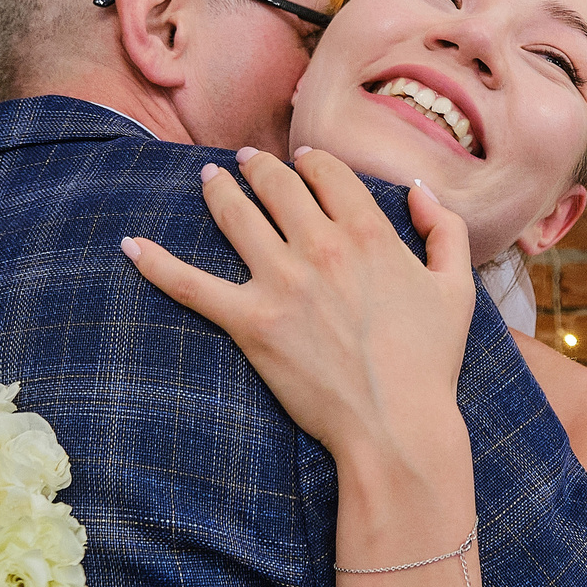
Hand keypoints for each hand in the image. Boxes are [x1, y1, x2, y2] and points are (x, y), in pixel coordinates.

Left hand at [123, 147, 474, 461]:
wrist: (396, 425)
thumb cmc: (430, 363)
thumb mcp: (456, 288)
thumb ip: (444, 229)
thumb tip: (418, 193)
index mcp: (369, 234)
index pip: (328, 175)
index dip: (311, 163)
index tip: (301, 162)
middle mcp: (321, 247)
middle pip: (278, 186)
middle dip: (260, 168)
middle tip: (246, 162)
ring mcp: (281, 282)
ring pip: (236, 217)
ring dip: (218, 191)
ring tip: (209, 179)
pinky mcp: (249, 322)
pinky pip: (191, 286)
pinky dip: (157, 264)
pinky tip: (131, 246)